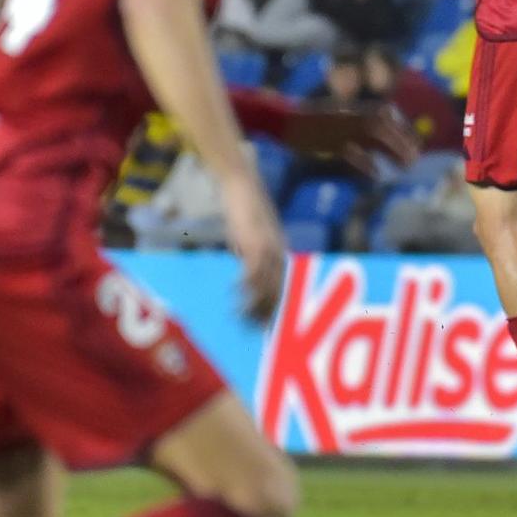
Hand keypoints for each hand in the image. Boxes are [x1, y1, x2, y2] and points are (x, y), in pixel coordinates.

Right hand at [222, 175, 286, 323]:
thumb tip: (245, 275)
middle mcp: (278, 253)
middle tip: (258, 331)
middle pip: (277, 290)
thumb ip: (249, 255)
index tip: (270, 326)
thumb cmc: (244, 210)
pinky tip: (234, 293)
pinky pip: (253, 269)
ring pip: (266, 284)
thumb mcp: (249, 238)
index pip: (282, 286)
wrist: (243, 185)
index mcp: (279, 253)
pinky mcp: (255, 242)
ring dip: (254, 304)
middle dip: (268, 312)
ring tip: (241, 318)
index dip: (276, 307)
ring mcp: (269, 248)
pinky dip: (244, 284)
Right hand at [283, 103, 421, 170]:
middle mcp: (351, 117)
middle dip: (403, 143)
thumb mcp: (340, 119)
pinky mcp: (329, 143)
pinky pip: (352, 153)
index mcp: (354, 110)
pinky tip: (377, 174)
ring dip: (393, 151)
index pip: (388, 115)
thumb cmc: (312, 122)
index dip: (404, 129)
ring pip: (374, 137)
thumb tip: (379, 139)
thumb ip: (359, 125)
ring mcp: (340, 129)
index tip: (416, 143)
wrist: (285, 119)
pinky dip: (366, 163)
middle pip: (384, 127)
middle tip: (415, 159)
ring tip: (406, 166)